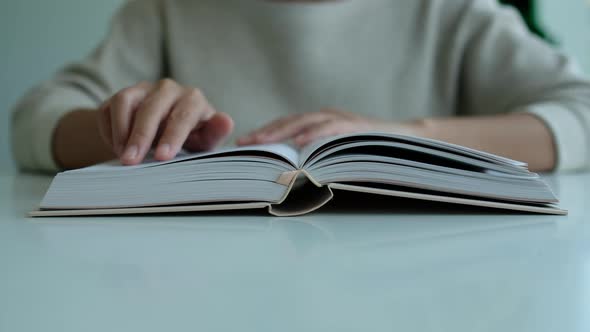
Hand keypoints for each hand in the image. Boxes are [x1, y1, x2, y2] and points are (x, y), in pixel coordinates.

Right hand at [98, 79, 233, 164]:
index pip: (183, 115)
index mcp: (193, 99)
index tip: (163, 158)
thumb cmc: (192, 137)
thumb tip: (226, 121)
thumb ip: (215, 132)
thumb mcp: (206, 140)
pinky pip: (109, 107)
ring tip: (123, 156)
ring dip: (121, 131)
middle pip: (152, 108)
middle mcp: (168, 89)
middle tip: (131, 162)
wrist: (169, 131)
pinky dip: (110, 129)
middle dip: (141, 136)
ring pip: (126, 100)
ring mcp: (143, 89)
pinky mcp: (124, 96)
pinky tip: (117, 148)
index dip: (172, 136)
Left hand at [237, 108, 418, 146]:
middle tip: (245, 144)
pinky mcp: (356, 126)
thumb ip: (317, 161)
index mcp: (319, 123)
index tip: (244, 145)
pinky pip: (332, 129)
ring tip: (263, 143)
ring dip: (283, 132)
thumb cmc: (369, 153)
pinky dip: (315, 135)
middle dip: (266, 133)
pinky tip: (300, 145)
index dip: (265, 134)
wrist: (407, 141)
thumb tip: (290, 180)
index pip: (286, 126)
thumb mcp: (337, 156)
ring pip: (306, 122)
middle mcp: (327, 117)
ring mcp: (342, 119)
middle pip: (290, 122)